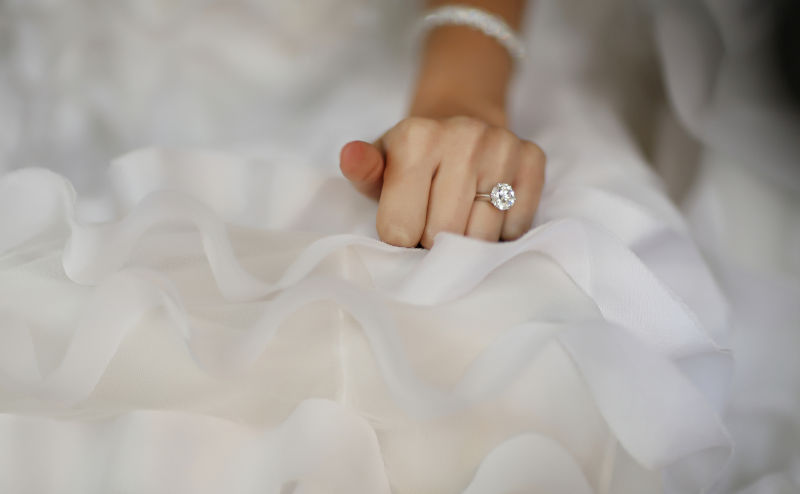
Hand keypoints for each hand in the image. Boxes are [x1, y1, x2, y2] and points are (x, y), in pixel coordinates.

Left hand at [339, 116, 545, 248]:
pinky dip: (500, 231)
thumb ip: (362, 169)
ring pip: (482, 236)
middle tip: (433, 221)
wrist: (459, 123)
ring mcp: (502, 146)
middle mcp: (463, 137)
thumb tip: (350, 157)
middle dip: (433, 241)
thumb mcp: (379, 163)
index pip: (399, 230)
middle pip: (442, 236)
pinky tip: (486, 209)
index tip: (404, 222)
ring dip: (467, 240)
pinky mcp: (532, 159)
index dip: (400, 237)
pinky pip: (515, 226)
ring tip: (459, 215)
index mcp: (416, 138)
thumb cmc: (412, 157)